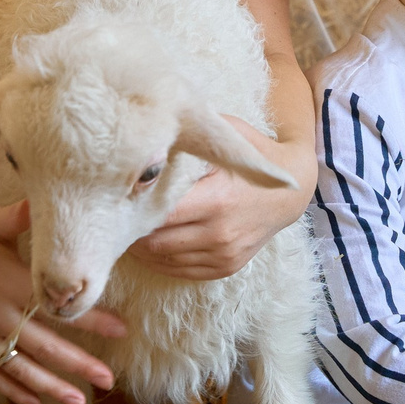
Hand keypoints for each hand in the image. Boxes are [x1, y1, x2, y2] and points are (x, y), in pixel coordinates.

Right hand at [0, 200, 126, 403]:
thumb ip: (19, 215)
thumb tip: (46, 196)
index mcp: (8, 281)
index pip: (56, 307)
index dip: (90, 319)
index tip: (121, 331)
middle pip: (43, 345)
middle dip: (79, 365)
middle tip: (109, 380)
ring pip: (19, 367)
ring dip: (50, 387)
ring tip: (80, 402)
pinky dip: (12, 391)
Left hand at [130, 118, 308, 278]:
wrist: (291, 193)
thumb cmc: (255, 157)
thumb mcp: (228, 135)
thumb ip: (192, 135)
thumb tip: (150, 132)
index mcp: (216, 199)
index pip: (159, 213)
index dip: (132, 208)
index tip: (116, 198)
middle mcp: (219, 232)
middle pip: (156, 241)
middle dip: (131, 231)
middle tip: (113, 217)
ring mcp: (224, 254)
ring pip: (164, 259)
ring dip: (141, 248)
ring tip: (126, 231)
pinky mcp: (226, 267)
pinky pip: (181, 271)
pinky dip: (160, 260)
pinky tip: (148, 246)